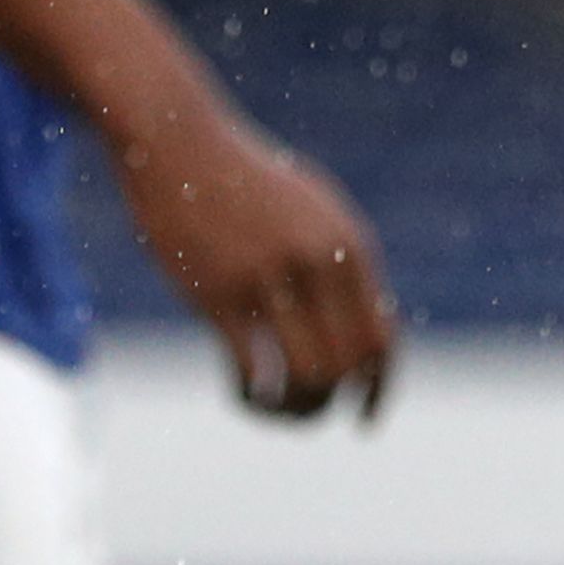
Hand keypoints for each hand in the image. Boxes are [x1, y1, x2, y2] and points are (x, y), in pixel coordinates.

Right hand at [113, 108, 397, 421]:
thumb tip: (366, 329)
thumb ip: (343, 266)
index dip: (381, 390)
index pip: (383, 340)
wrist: (180, 143)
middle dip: (333, 403)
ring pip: (307, 378)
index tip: (366, 421)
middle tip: (306, 411)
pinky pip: (250, 374)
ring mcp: (268, 279)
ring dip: (293, 410)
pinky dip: (251, 399)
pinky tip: (242, 394)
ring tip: (274, 407)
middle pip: (350, 368)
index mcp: (350, 246)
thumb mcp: (314, 211)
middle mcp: (318, 263)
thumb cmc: (248, 181)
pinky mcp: (217, 294)